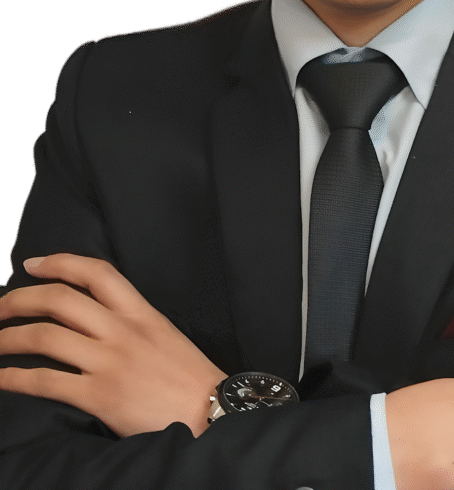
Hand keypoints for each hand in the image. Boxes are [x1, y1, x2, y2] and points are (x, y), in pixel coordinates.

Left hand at [0, 254, 226, 438]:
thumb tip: (94, 319)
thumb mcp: (164, 334)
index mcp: (141, 312)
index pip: (96, 272)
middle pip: (60, 300)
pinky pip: (45, 381)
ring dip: (9, 337)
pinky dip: (14, 378)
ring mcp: (109, 362)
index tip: (33, 263)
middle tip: (0, 306)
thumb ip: (132, 323)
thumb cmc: (188, 377)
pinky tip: (1, 378)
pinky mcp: (99, 396)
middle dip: (20, 299)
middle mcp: (122, 331)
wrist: (212, 411)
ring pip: (45, 336)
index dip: (59, 262)